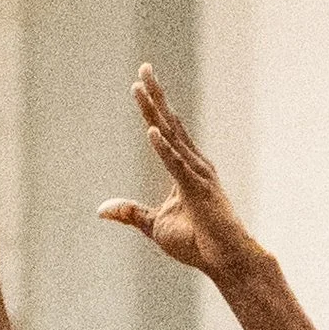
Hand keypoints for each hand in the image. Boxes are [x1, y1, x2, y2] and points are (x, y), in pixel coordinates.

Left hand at [98, 69, 260, 285]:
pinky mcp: (198, 191)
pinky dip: (163, 149)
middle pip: (169, 123)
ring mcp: (197, 174)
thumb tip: (102, 209)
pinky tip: (151, 131)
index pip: (165, 131)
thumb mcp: (155, 226)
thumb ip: (131, 213)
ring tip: (139, 88)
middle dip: (155, 96)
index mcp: (184, 168)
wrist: (227, 261)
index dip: (152, 107)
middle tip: (143, 68)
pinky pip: (176, 166)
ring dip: (153, 113)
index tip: (140, 82)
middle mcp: (193, 164)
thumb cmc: (197, 243)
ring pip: (170, 137)